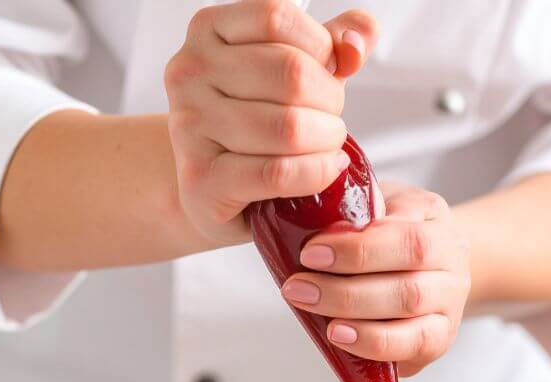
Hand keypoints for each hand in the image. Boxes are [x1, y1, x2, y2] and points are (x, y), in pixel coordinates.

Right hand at [165, 0, 377, 243]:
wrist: (212, 194)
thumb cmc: (252, 130)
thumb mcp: (290, 78)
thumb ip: (327, 49)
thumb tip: (360, 37)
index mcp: (208, 31)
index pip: (278, 18)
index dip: (321, 49)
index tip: (328, 75)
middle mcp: (190, 73)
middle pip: (291, 74)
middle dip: (330, 103)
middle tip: (331, 122)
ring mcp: (190, 128)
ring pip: (289, 127)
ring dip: (327, 142)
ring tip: (329, 149)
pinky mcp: (203, 181)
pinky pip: (278, 172)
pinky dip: (316, 172)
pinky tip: (326, 170)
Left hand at [282, 183, 470, 376]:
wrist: (432, 262)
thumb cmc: (395, 230)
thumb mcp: (379, 205)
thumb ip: (358, 212)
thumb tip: (321, 225)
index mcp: (436, 220)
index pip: (405, 238)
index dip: (357, 250)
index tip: (311, 253)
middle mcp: (453, 263)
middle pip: (408, 282)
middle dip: (346, 289)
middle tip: (300, 288)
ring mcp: (451, 304)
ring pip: (411, 312)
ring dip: (355, 314)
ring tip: (314, 310)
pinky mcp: (440, 338)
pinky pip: (413, 344)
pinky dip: (373, 342)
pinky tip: (341, 336)